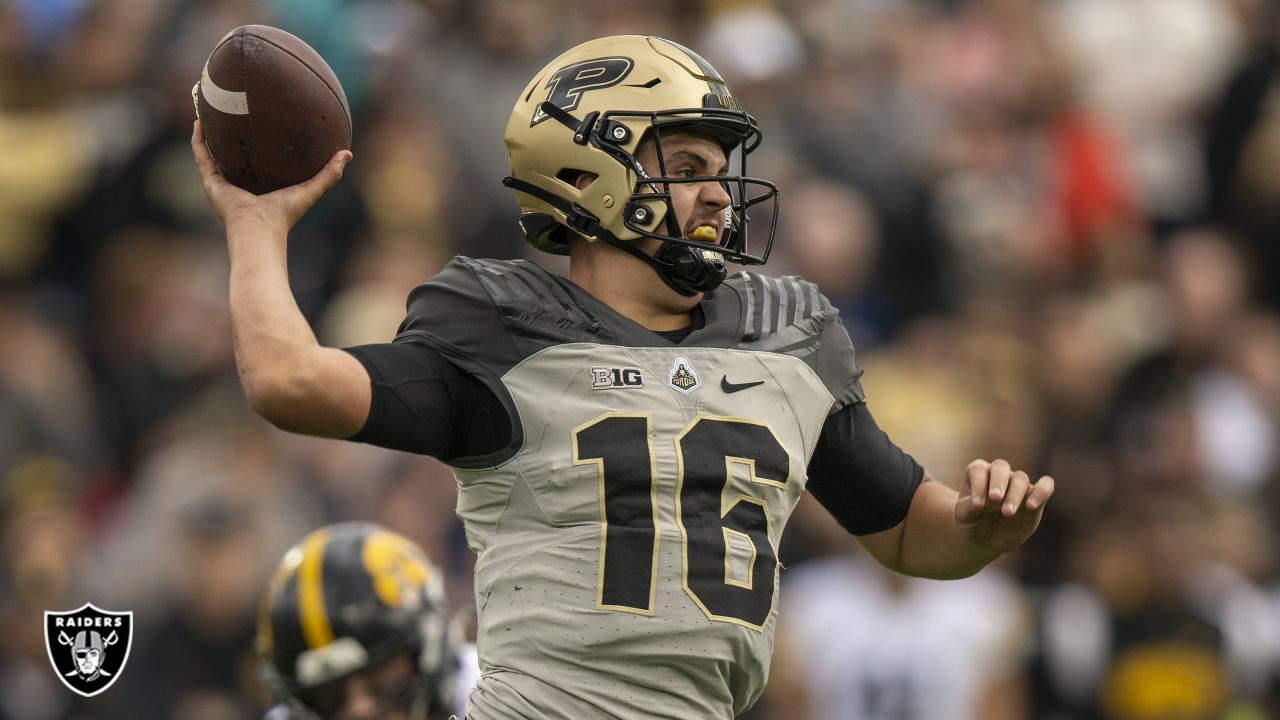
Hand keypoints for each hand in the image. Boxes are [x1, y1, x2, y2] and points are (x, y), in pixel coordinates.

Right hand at [191, 120, 351, 231]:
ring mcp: (222, 184)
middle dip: (231, 138)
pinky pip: (201, 156)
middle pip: (233, 157)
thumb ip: (329, 174)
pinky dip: (199, 140)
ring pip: (212, 154)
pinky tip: (200, 121)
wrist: (259, 228)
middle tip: (233, 115)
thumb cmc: (285, 214)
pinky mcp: (210, 182)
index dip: (259, 147)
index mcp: (260, 188)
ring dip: (209, 135)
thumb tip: (348, 153)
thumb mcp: (311, 189)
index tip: (263, 127)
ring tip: (209, 113)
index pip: (258, 164)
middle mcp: (239, 185)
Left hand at [955, 458, 1053, 556]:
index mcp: (978, 474)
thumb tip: (990, 500)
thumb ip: (972, 506)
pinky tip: (1032, 506)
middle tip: (995, 499)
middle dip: (998, 483)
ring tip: (1007, 513)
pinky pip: (1046, 486)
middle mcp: (999, 475)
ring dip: (1015, 494)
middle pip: (1001, 468)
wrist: (986, 540)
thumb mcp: (964, 516)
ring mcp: (1017, 485)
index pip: (979, 469)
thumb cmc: (972, 523)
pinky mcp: (1034, 497)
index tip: (977, 504)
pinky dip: (1042, 491)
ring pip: (1021, 478)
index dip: (978, 484)